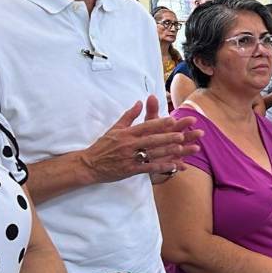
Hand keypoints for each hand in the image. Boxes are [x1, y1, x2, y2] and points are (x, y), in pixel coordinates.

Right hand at [80, 96, 201, 183]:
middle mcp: (129, 145)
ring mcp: (130, 158)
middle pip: (151, 140)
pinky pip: (148, 168)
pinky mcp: (130, 170)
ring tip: (181, 148)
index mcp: (126, 133)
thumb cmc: (103, 146)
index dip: (160, 124)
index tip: (173, 120)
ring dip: (167, 151)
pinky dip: (161, 166)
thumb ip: (129, 116)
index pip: (145, 127)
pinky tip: (173, 165)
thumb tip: (139, 102)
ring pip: (151, 154)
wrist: (89, 164)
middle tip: (182, 134)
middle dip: (167, 137)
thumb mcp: (115, 128)